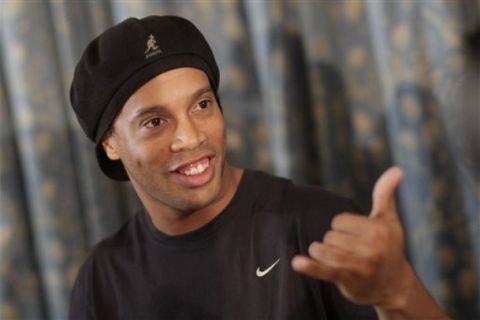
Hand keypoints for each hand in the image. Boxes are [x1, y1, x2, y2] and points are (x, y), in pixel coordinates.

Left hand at [292, 166, 411, 307]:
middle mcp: (371, 247)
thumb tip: (397, 169)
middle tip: (352, 253)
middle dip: (334, 243)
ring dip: (322, 254)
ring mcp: (359, 265)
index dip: (342, 228)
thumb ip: (386, 193)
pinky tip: (297, 262)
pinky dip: (310, 266)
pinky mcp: (348, 280)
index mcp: (377, 229)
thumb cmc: (389, 247)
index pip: (338, 221)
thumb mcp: (388, 219)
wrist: (395, 287)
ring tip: (336, 261)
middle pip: (329, 236)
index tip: (356, 238)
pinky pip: (325, 270)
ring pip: (322, 250)